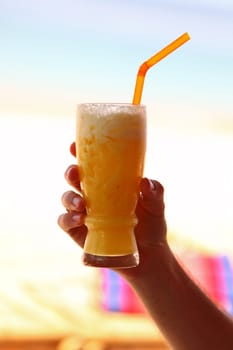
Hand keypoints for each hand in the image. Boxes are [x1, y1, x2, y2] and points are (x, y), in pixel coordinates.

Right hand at [58, 143, 166, 279]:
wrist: (149, 255)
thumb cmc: (151, 225)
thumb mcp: (156, 206)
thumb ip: (154, 192)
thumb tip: (145, 182)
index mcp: (109, 184)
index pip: (91, 164)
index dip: (80, 153)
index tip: (74, 146)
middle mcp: (93, 195)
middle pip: (74, 178)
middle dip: (71, 172)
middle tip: (75, 172)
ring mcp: (84, 213)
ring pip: (67, 198)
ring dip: (69, 198)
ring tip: (82, 205)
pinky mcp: (79, 232)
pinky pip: (65, 222)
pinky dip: (68, 219)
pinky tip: (79, 219)